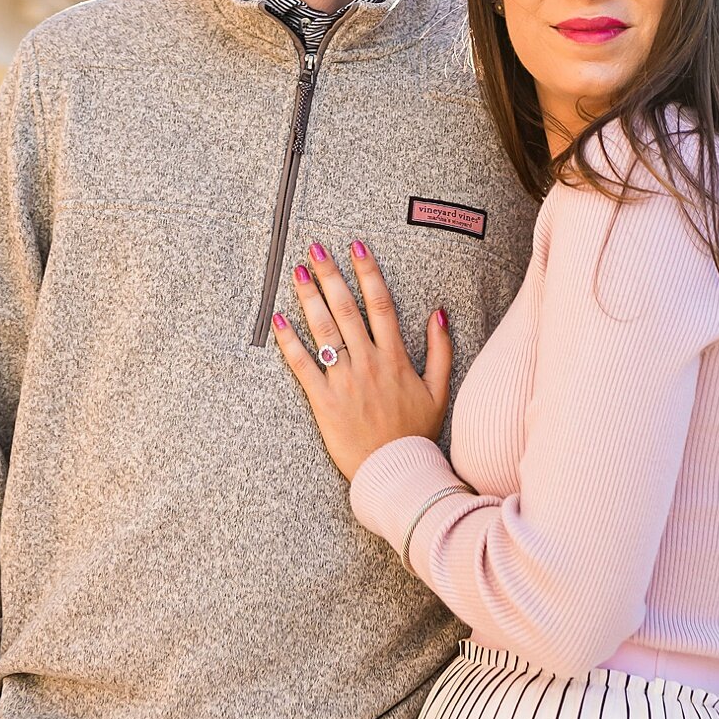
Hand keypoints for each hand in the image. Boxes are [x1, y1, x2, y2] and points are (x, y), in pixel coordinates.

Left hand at [272, 239, 450, 481]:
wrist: (395, 473)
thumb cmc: (416, 434)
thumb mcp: (438, 391)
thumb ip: (441, 350)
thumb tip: (439, 313)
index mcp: (394, 358)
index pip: (381, 304)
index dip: (368, 271)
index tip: (356, 245)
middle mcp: (368, 362)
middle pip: (347, 308)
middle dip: (331, 274)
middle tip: (315, 247)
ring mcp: (345, 380)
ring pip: (325, 330)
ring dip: (310, 298)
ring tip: (298, 271)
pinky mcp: (324, 400)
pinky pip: (303, 365)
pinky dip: (289, 341)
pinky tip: (277, 319)